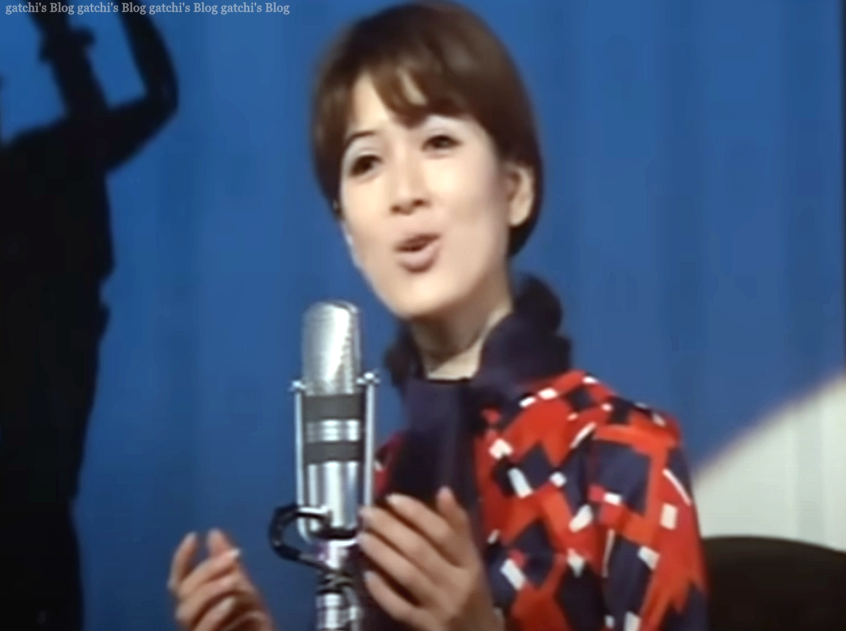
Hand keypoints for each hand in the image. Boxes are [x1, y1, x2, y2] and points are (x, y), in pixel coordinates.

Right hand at [168, 529, 275, 630]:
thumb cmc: (251, 618)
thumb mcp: (242, 587)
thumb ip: (226, 564)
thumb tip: (214, 533)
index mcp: (195, 602)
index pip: (179, 579)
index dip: (181, 559)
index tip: (194, 536)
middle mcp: (190, 617)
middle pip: (183, 591)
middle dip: (207, 570)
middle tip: (232, 557)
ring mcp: (195, 630)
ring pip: (186, 611)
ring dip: (211, 590)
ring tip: (235, 579)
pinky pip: (203, 630)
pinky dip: (215, 614)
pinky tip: (231, 602)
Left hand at [358, 488, 502, 630]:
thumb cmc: (474, 592)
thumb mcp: (472, 560)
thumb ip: (458, 528)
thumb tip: (443, 491)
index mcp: (470, 563)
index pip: (444, 533)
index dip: (417, 513)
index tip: (392, 498)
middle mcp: (457, 583)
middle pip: (420, 551)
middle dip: (391, 529)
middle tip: (367, 514)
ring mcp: (441, 607)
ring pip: (408, 575)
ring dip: (383, 554)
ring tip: (363, 537)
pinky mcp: (426, 627)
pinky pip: (401, 608)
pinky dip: (383, 591)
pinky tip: (367, 575)